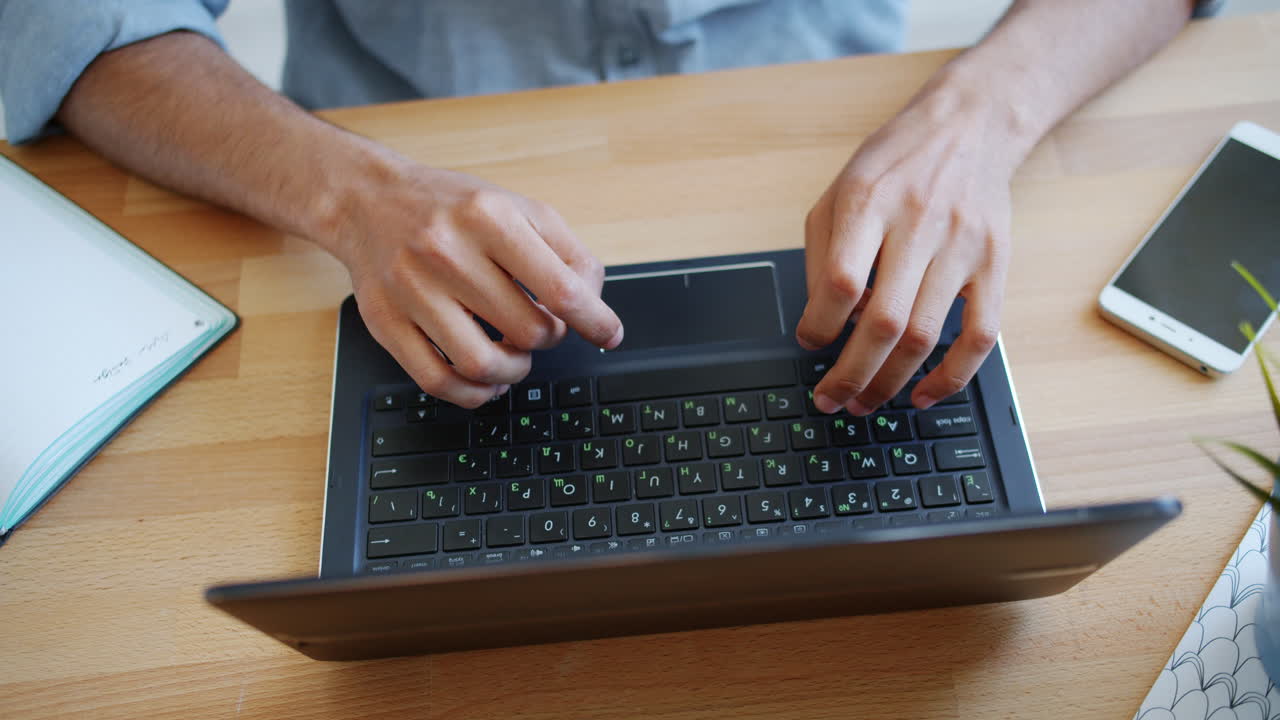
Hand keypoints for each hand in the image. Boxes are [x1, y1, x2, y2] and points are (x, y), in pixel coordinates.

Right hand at [334, 161, 622, 407]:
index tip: (609, 335)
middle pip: (527, 331)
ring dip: (514, 371)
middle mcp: (447, 251)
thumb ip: (566, 251)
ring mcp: (412, 291)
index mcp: (488, 217)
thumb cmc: (451, 208)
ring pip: (483, 365)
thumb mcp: (516, 207)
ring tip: (516, 355)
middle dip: (549, 338)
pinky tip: (486, 381)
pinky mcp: (386, 322)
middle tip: (544, 328)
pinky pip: (437, 382)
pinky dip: (473, 394)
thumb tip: (594, 306)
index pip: (560, 289)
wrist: (366, 201)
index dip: (594, 321)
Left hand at [797, 78, 1016, 414]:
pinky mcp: (995, 263)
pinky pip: (981, 334)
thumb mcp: (838, 192)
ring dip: (891, 382)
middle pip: (883, 322)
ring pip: (925, 335)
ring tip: (866, 403)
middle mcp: (918, 223)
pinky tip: (925, 395)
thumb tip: (822, 324)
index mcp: (868, 202)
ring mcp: (962, 246)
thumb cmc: (894, 164)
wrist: (969, 125)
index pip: (840, 281)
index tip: (809, 343)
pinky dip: (953, 375)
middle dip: (851, 373)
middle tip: (832, 399)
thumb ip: (822, 256)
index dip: (819, 325)